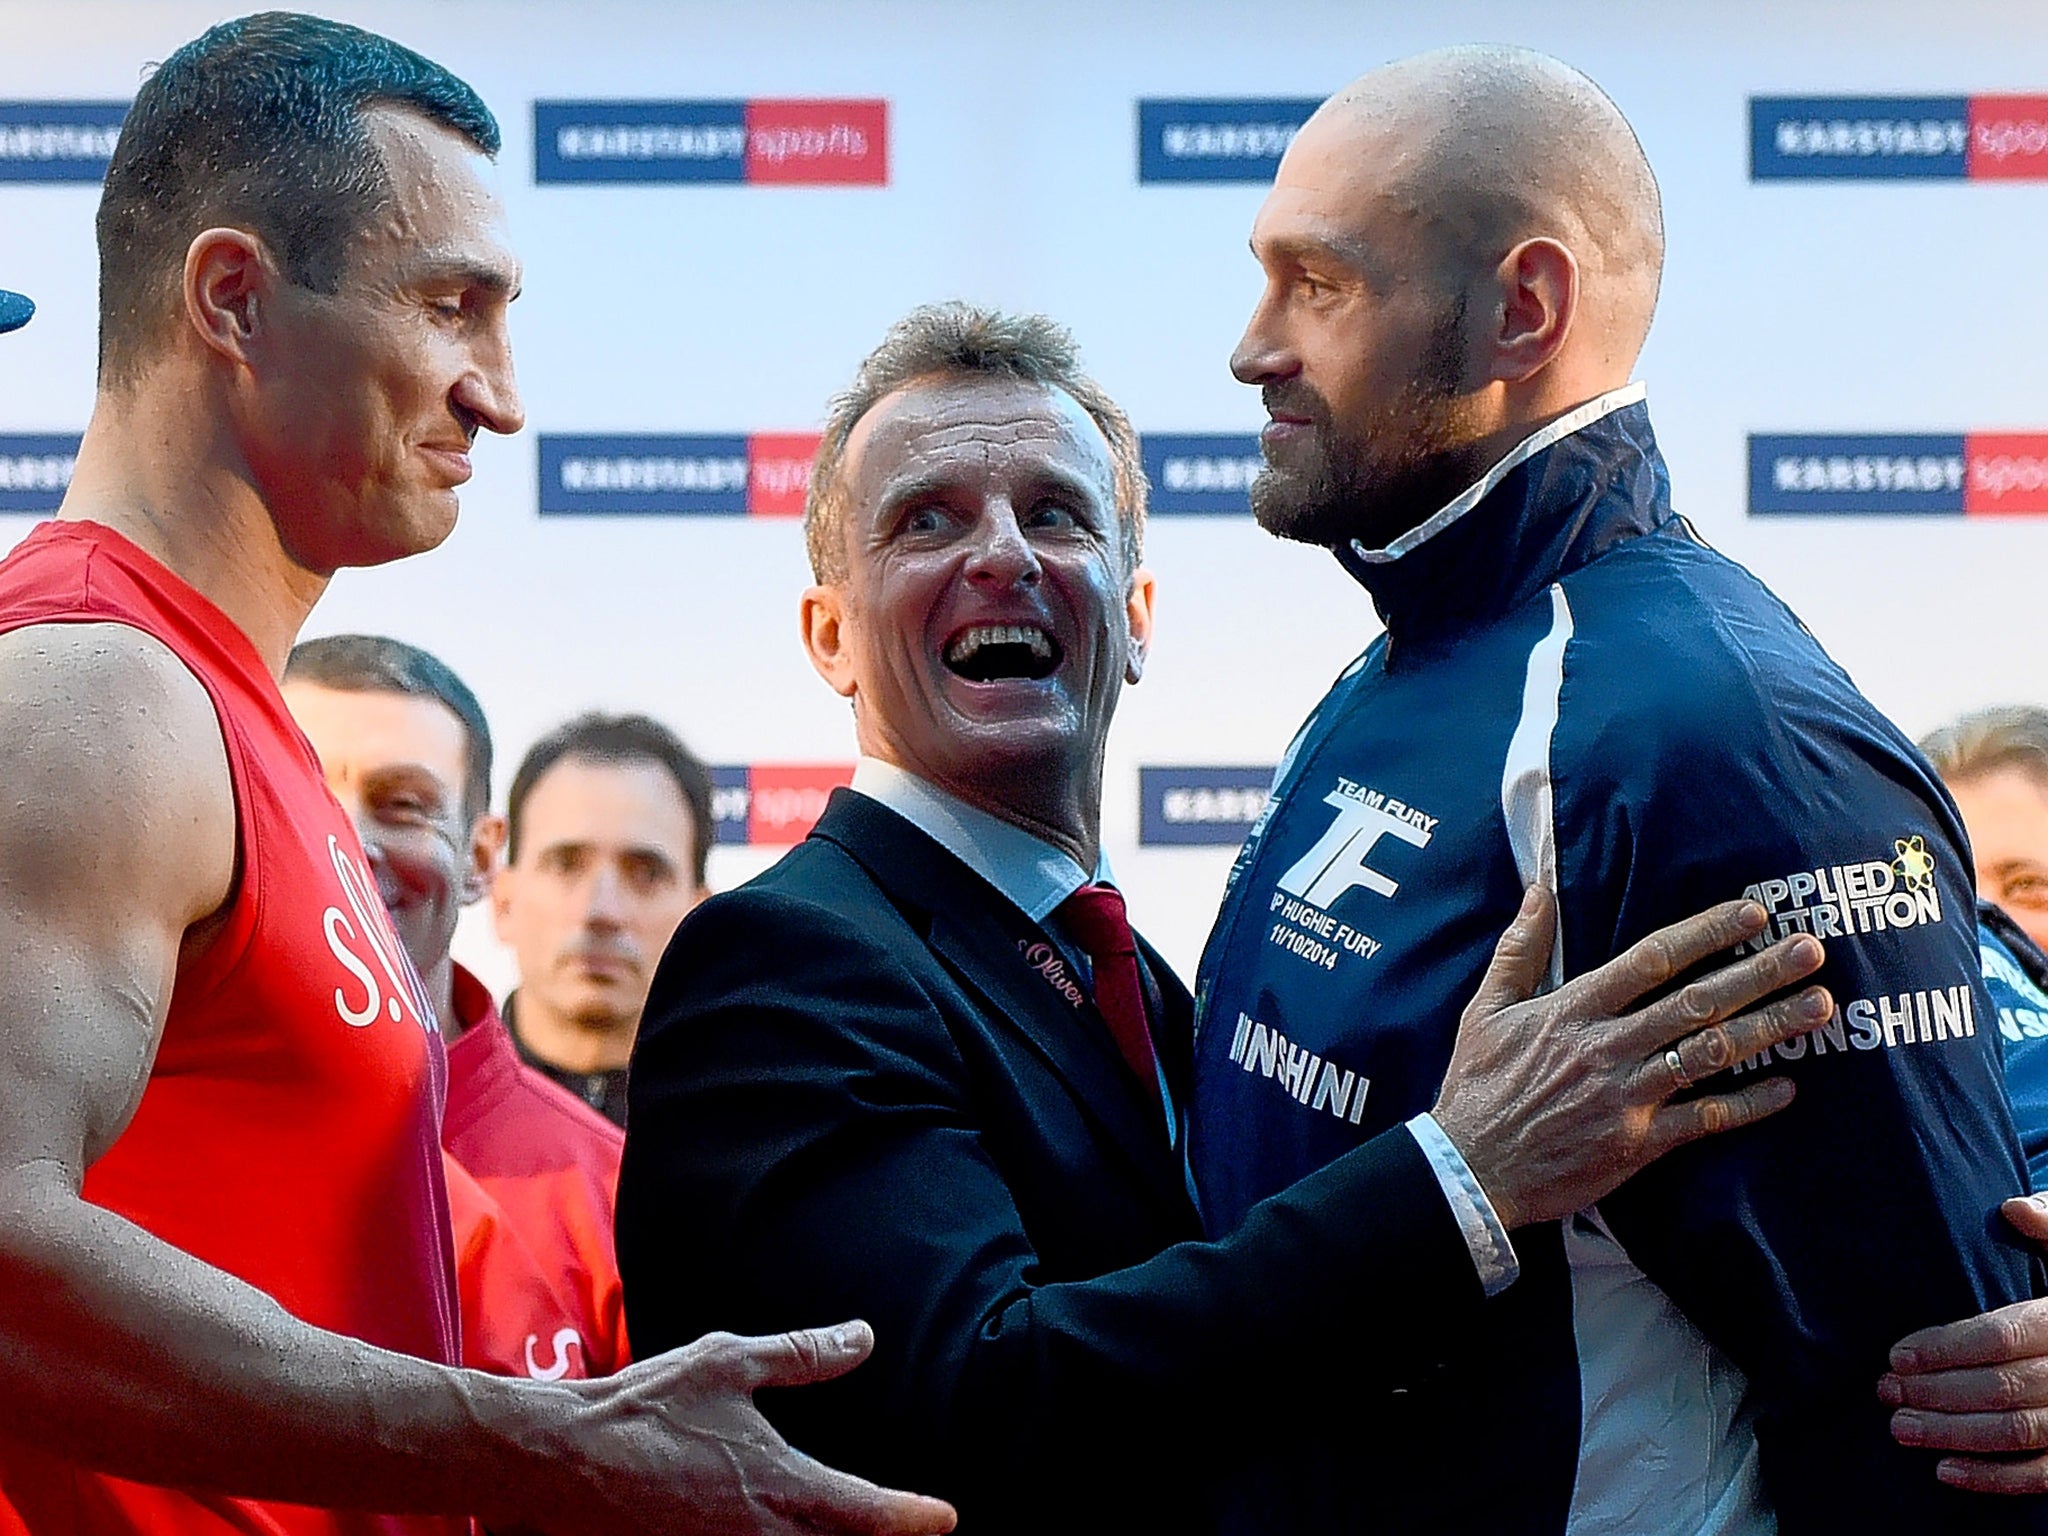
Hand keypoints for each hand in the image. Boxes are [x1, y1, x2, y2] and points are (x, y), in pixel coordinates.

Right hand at [498, 1321, 956, 1534]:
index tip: (944, 1519)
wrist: (557, 1459)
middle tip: (897, 1529)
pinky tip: (777, 1530)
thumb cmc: (642, 1406)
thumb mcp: (727, 1362)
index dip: (909, 1517)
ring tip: (837, 1530)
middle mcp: (755, 1535)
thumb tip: (863, 1338)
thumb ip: (801, 1355)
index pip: (862, 1511)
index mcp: (776, 1483)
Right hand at [1433, 887, 1829, 1229]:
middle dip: (1758, 973)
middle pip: (1696, 1002)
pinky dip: (1748, 1105)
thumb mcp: (1485, 1009)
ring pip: (1710, 1055)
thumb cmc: (1478, 1085)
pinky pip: (1704, 1120)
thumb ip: (1519, 949)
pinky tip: (1787, 1088)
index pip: (1651, 960)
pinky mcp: (1637, 1142)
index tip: (1752, 913)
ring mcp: (1626, 1096)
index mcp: (1573, 1010)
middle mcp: (1607, 1048)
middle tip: (1810, 950)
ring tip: (1818, 1007)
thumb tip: (1539, 891)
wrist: (1471, 1168)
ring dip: (1768, 1028)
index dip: (1706, 933)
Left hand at [1881, 1196, 2047, 1492]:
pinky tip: (1946, 1471)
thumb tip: (2013, 1207)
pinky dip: (1997, 1478)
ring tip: (1900, 1427)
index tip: (1896, 1354)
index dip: (1948, 1347)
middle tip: (1884, 1390)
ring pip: (2020, 1432)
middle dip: (1938, 1392)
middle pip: (2005, 1387)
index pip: (2004, 1336)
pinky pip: (2045, 1473)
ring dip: (1954, 1435)